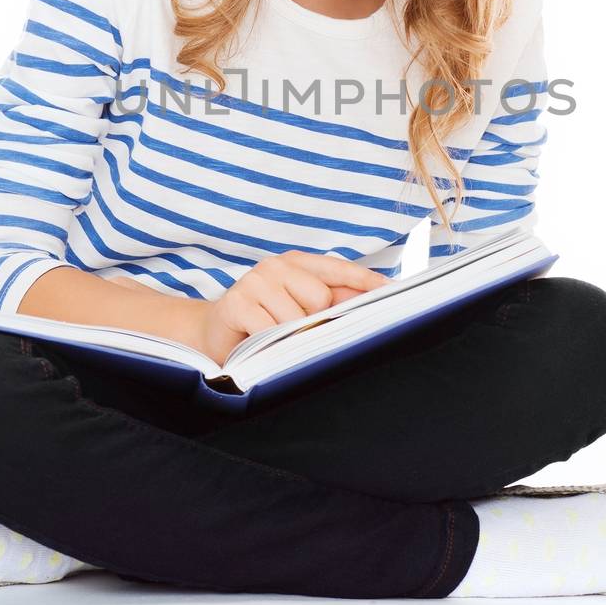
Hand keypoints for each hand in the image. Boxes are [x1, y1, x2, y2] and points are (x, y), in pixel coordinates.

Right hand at [194, 252, 390, 365]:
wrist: (214, 334)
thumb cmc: (263, 321)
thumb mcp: (299, 308)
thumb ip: (333, 300)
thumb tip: (371, 297)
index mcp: (296, 262)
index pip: (338, 269)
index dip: (364, 280)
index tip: (391, 290)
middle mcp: (276, 265)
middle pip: (320, 297)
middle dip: (313, 320)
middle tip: (293, 329)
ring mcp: (254, 281)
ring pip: (296, 317)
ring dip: (288, 336)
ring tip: (272, 337)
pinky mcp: (236, 302)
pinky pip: (270, 329)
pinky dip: (269, 342)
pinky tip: (257, 340)